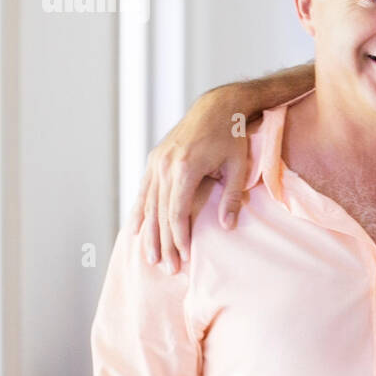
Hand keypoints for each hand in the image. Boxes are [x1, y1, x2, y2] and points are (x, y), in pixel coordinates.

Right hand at [130, 89, 251, 272]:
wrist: (218, 107)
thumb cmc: (232, 136)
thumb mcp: (238, 166)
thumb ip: (231, 198)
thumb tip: (227, 227)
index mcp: (185, 168)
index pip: (177, 212)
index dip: (179, 237)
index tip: (185, 257)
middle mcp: (165, 165)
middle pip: (160, 213)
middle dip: (164, 243)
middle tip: (169, 269)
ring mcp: (156, 161)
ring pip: (148, 204)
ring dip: (150, 233)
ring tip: (151, 258)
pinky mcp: (155, 159)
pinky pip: (144, 191)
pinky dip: (140, 212)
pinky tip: (137, 231)